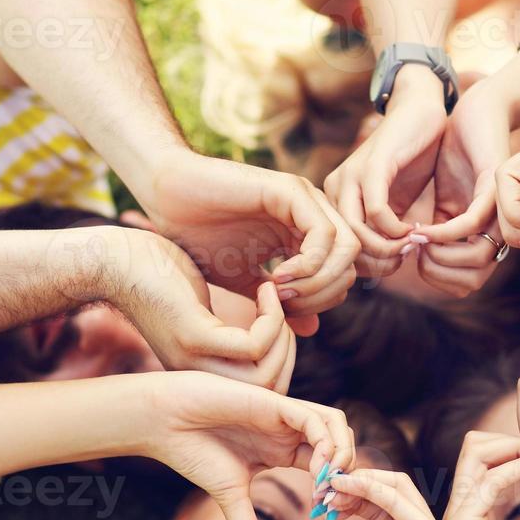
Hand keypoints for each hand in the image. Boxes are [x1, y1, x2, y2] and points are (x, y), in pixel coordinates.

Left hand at [106, 229, 296, 391]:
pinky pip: (253, 345)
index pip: (262, 395)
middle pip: (269, 393)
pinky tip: (265, 288)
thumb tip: (297, 329)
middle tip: (285, 310)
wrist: (116, 259)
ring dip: (283, 335)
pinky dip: (271, 317)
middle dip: (290, 350)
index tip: (283, 320)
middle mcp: (198, 376)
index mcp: (203, 374)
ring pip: (265, 375)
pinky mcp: (193, 336)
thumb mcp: (213, 311)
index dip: (284, 361)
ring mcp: (194, 359)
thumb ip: (245, 328)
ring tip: (276, 300)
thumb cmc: (164, 275)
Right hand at [141, 150, 359, 332]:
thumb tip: (313, 328)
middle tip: (285, 308)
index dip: (320, 304)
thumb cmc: (199, 237)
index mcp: (305, 237)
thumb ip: (280, 304)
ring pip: (348, 250)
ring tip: (281, 294)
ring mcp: (305, 201)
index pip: (343, 276)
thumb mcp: (245, 282)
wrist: (166, 198)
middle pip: (353, 266)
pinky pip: (325, 234)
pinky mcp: (291, 191)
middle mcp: (313, 217)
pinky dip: (308, 264)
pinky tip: (277, 277)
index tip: (283, 315)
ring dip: (318, 282)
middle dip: (323, 297)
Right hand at [144, 373, 356, 519]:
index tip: (329, 517)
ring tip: (328, 486)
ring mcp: (285, 415)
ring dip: (343, 455)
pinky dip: (325, 443)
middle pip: (341, 443)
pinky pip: (317, 419)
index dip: (335, 490)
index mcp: (283, 450)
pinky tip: (316, 470)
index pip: (326, 466)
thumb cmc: (192, 452)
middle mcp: (289, 431)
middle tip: (335, 503)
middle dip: (346, 473)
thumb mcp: (230, 498)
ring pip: (337, 425)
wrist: (164, 421)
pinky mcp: (277, 403)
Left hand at [253, 469, 475, 519]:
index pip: (374, 503)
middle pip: (385, 488)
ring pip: (398, 485)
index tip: (317, 502)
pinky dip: (376, 488)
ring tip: (333, 483)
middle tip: (321, 489)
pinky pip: (404, 502)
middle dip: (352, 482)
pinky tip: (349, 488)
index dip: (346, 497)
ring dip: (364, 478)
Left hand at [324, 66, 447, 276]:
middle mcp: (336, 188)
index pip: (340, 250)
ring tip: (412, 245)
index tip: (398, 263)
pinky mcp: (371, 165)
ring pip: (356, 233)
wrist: (422, 111)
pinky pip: (375, 211)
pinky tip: (414, 229)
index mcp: (338, 199)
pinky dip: (395, 229)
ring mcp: (350, 175)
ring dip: (387, 248)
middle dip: (378, 262)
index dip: (370, 266)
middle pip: (344, 247)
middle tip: (405, 259)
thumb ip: (390, 230)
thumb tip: (390, 266)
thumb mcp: (398, 202)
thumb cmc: (413, 158)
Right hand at [412, 83, 512, 296]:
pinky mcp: (494, 188)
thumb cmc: (453, 156)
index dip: (437, 280)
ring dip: (442, 255)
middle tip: (413, 255)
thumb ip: (435, 231)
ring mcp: (498, 210)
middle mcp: (495, 229)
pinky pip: (473, 222)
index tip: (413, 263)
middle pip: (475, 279)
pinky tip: (422, 226)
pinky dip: (446, 230)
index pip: (467, 282)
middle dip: (438, 274)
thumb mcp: (441, 201)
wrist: (470, 112)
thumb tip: (415, 260)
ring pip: (479, 256)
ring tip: (416, 240)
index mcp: (482, 236)